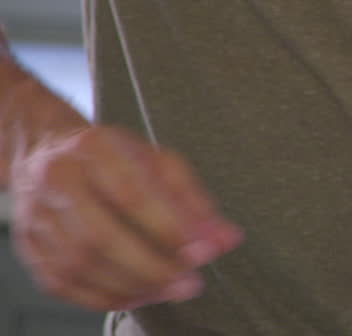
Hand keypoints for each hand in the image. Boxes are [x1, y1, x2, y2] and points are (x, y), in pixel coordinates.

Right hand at [10, 125, 243, 310]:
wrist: (47, 153)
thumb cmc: (112, 158)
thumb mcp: (159, 162)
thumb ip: (194, 200)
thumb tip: (226, 238)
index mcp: (95, 149)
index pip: (132, 193)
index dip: (170, 228)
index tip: (204, 250)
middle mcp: (59, 180)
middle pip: (100, 235)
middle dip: (152, 267)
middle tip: (190, 283)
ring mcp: (38, 216)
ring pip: (79, 265)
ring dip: (132, 286)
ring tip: (171, 290)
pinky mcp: (30, 246)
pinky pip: (63, 283)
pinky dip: (104, 297)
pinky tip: (138, 295)